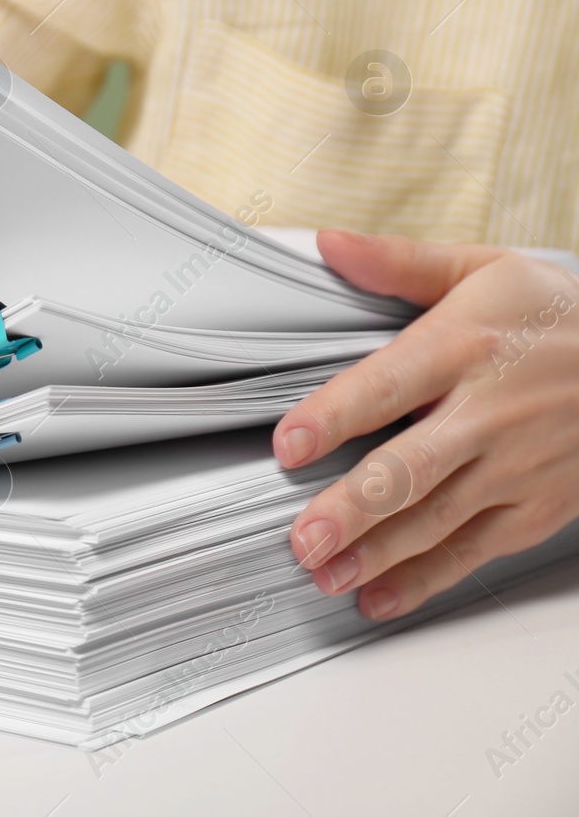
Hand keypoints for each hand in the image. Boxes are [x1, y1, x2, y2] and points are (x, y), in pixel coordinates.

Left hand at [274, 229, 578, 619]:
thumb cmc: (558, 315)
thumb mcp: (485, 270)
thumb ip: (399, 264)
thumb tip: (330, 244)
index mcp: (465, 348)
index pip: (386, 386)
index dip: (334, 417)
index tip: (288, 443)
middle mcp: (489, 413)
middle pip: (411, 468)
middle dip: (353, 510)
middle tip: (304, 539)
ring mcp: (515, 467)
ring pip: (437, 520)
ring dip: (377, 554)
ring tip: (324, 575)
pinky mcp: (536, 507)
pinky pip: (473, 551)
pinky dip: (425, 579)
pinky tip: (378, 597)